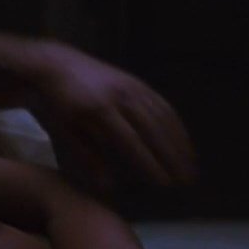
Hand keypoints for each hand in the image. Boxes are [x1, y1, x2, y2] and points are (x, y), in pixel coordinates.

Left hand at [33, 45, 197, 191]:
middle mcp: (121, 96)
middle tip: (185, 181)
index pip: (131, 140)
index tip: (164, 183)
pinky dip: (176, 126)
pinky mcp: (138, 82)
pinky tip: (183, 143)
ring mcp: (132, 86)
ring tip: (190, 167)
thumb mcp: (64, 131)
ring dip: (180, 143)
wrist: (57, 64)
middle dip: (172, 157)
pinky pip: (163, 105)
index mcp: (100, 109)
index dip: (149, 162)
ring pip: (163, 117)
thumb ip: (86, 157)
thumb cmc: (57, 104)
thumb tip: (108, 185)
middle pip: (153, 129)